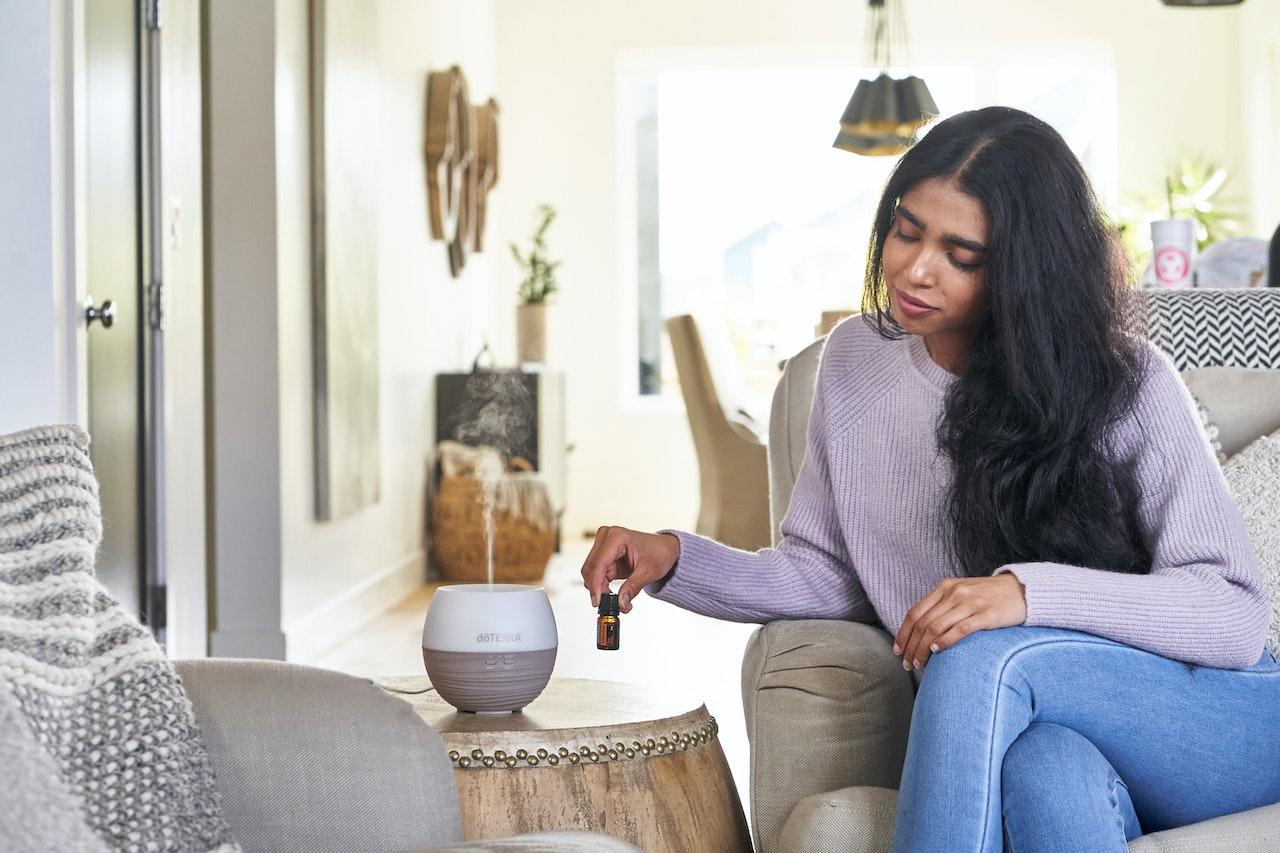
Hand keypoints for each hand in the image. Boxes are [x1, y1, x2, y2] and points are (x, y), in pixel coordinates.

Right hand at [580, 526, 680, 613]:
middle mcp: (606, 538)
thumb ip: (633, 587)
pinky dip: (602, 587)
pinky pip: (596, 575)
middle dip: (598, 589)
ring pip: (591, 573)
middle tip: (611, 605)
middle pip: (591, 568)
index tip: (597, 602)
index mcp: (617, 536)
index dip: (596, 584)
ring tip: (617, 599)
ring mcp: (603, 546)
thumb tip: (620, 604)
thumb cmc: (659, 553)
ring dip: (600, 589)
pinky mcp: (603, 556)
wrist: (664, 549)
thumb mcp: (649, 571)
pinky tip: (613, 594)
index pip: (599, 563)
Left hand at [893, 574, 1026, 670]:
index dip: (903, 633)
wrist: (1024, 590)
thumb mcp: (962, 594)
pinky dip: (944, 641)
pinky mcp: (986, 614)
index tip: (898, 651)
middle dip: (911, 646)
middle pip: (922, 623)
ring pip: (936, 628)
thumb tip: (921, 631)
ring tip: (919, 664)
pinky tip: (936, 652)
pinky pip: (959, 629)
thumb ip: (943, 606)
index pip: (915, 612)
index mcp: (945, 587)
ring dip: (923, 649)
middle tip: (907, 664)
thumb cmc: (990, 597)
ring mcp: (970, 603)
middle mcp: (954, 593)